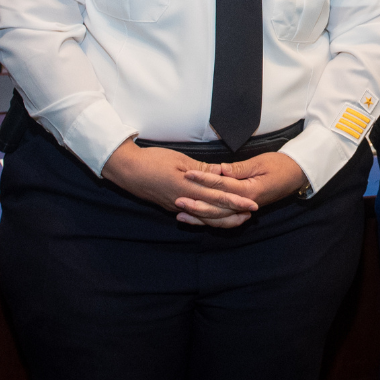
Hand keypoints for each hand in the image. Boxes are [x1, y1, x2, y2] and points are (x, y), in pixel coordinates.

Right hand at [101, 142, 258, 227]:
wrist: (127, 171)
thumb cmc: (152, 161)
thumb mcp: (180, 160)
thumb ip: (202, 170)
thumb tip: (222, 173)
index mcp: (187, 189)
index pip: (217, 198)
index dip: (236, 201)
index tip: (252, 204)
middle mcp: (184, 202)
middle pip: (214, 212)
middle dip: (234, 214)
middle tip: (252, 214)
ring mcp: (177, 206)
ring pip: (204, 217)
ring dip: (222, 219)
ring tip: (238, 217)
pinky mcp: (172, 206)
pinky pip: (194, 216)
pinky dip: (207, 218)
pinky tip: (215, 218)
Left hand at [183, 152, 308, 223]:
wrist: (296, 175)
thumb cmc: (280, 166)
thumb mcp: (260, 163)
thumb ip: (239, 169)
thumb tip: (219, 170)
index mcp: (249, 191)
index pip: (221, 186)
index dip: (203, 179)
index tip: (187, 174)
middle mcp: (245, 204)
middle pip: (217, 208)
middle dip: (196, 204)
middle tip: (177, 200)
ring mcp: (244, 209)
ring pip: (219, 218)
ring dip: (199, 217)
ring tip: (181, 214)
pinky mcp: (243, 210)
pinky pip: (224, 219)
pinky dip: (210, 220)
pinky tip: (196, 219)